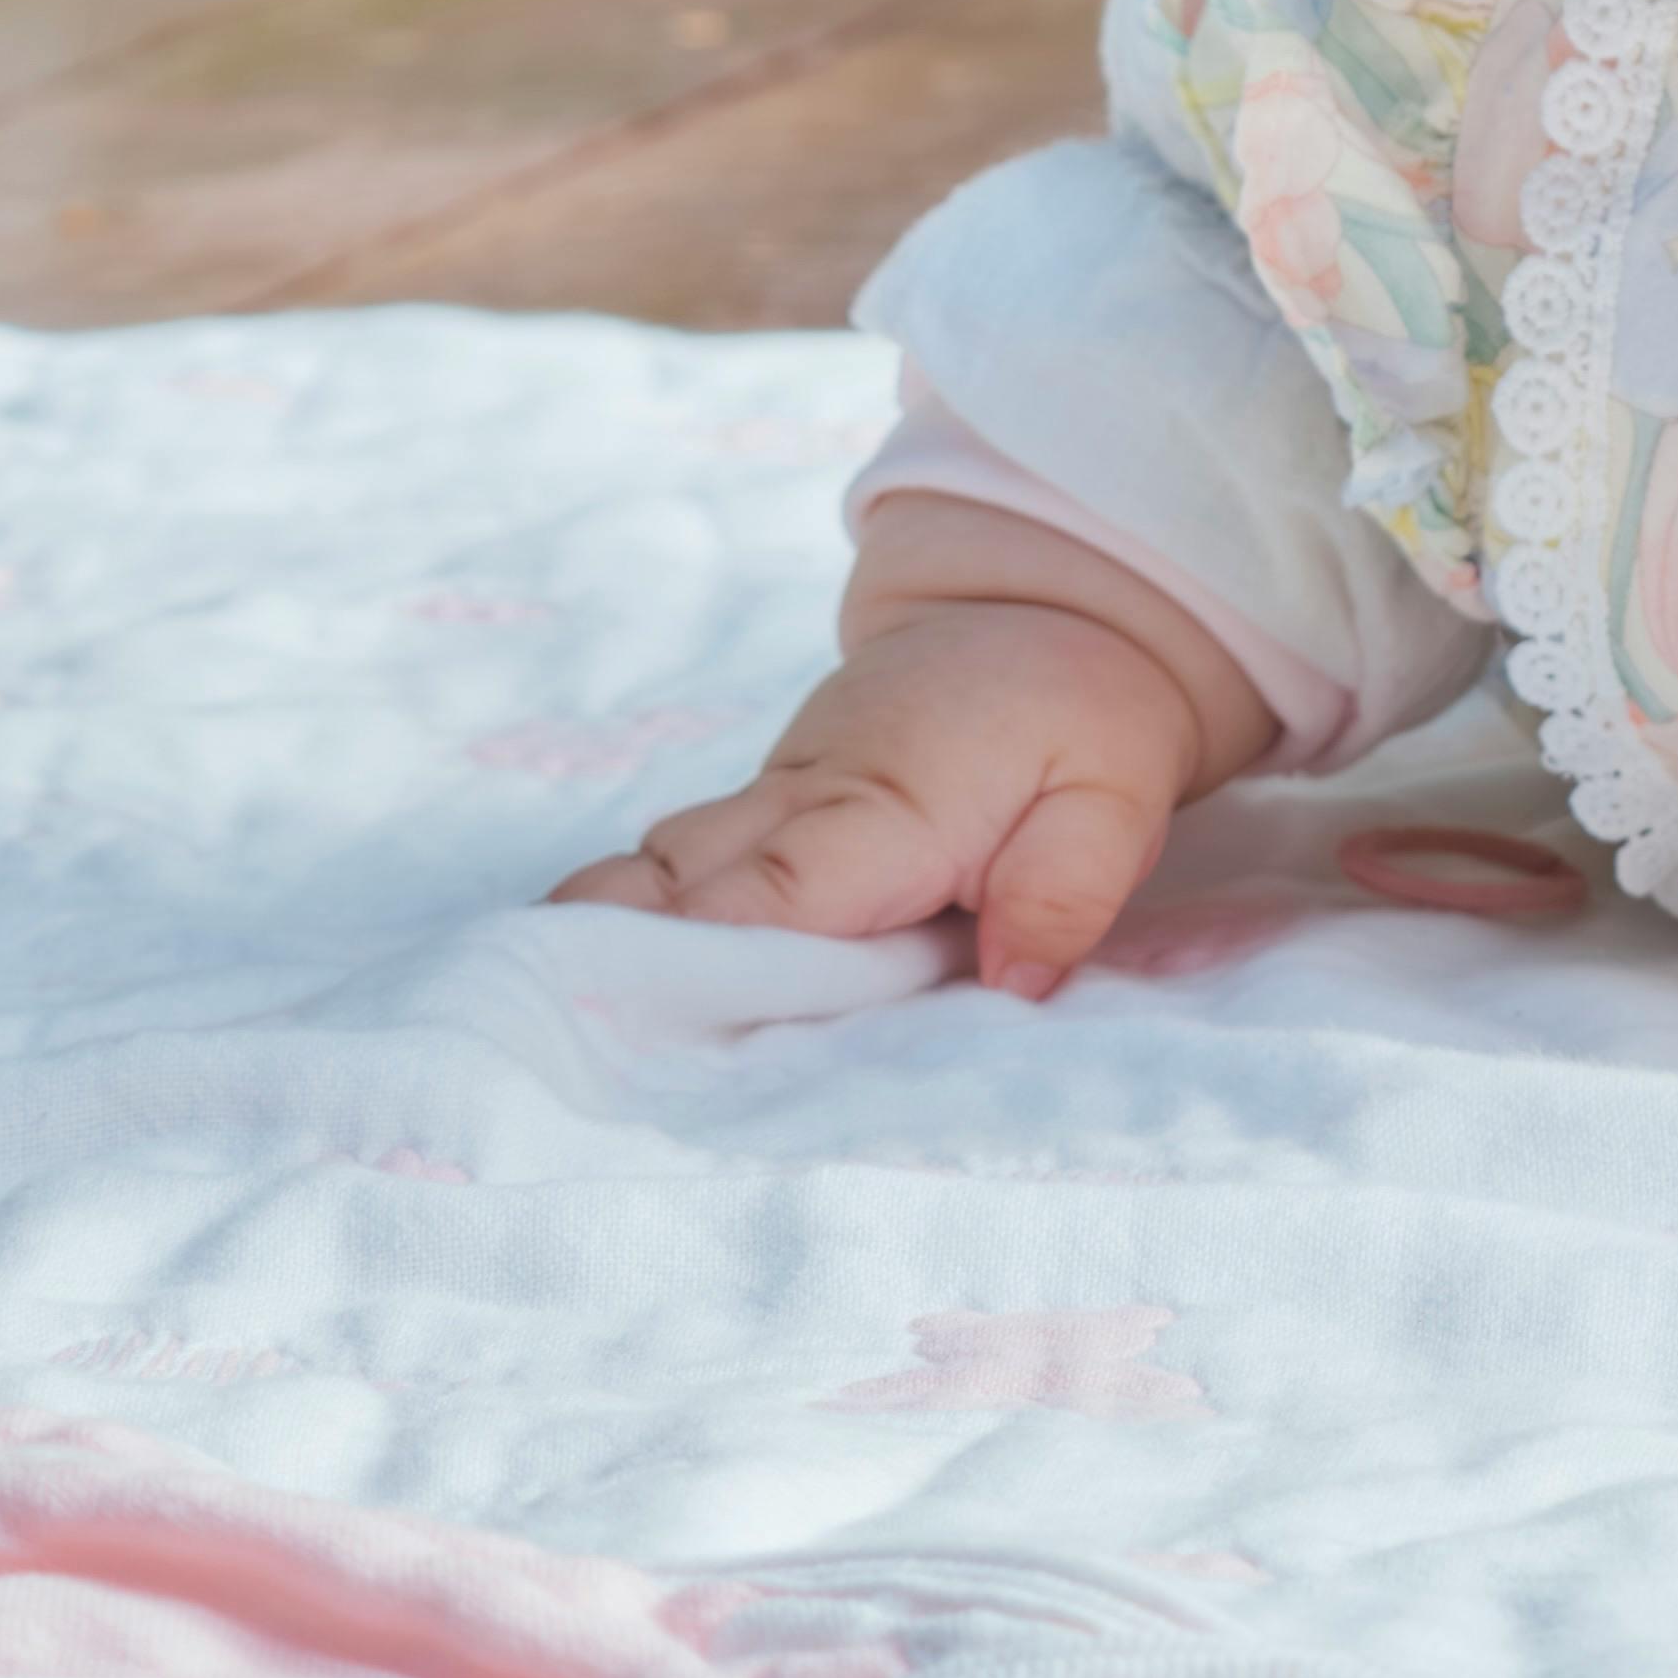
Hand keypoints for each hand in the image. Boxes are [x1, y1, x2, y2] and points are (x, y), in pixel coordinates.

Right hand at [551, 500, 1259, 995]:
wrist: (1041, 616)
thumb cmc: (1080, 714)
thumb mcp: (1118, 795)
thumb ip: (1068, 887)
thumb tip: (1014, 984)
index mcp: (883, 809)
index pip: (771, 897)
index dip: (699, 964)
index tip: (631, 1033)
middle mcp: (798, 803)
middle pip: (670, 888)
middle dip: (608, 970)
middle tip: (559, 1062)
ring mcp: (768, 804)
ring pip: (655, 875)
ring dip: (608, 949)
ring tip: (563, 1050)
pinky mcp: (763, 815)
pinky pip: (682, 873)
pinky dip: (643, 927)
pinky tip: (612, 1000)